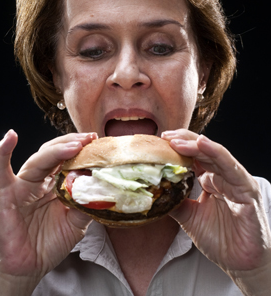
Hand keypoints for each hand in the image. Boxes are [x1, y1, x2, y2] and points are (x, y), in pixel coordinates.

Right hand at [0, 130, 96, 292]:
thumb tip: (101, 187)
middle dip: (73, 144)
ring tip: (75, 145)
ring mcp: (22, 185)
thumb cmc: (49, 243)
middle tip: (90, 139)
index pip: (68, 159)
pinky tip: (10, 137)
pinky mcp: (6, 193)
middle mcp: (39, 180)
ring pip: (38, 159)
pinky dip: (2, 153)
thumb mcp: (76, 223)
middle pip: (55, 153)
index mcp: (55, 183)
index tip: (97, 142)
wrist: (28, 267)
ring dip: (56, 149)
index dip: (82, 150)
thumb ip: (86, 204)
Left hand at [162, 129, 270, 294]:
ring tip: (177, 140)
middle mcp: (223, 177)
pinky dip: (217, 154)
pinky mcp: (247, 190)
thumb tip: (153, 192)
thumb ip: (175, 202)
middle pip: (203, 151)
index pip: (194, 157)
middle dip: (183, 141)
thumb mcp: (190, 217)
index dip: (177, 147)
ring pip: (215, 155)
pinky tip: (203, 144)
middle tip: (164, 137)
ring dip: (196, 145)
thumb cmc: (221, 240)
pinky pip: (231, 168)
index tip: (160, 142)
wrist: (242, 263)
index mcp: (210, 180)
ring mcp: (236, 181)